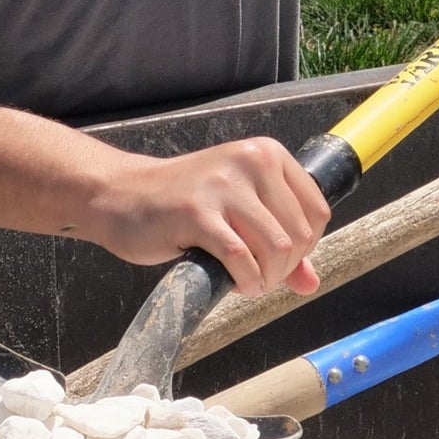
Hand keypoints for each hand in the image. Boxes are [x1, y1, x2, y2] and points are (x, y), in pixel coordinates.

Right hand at [80, 138, 330, 296]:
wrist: (121, 195)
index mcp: (266, 154)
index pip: (317, 211)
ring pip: (277, 248)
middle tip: (258, 276)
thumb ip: (277, 241)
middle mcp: (250, 161)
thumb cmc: (182, 204)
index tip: (279, 260)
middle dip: (284, 269)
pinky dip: (245, 281)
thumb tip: (311, 283)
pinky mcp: (197, 212)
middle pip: (300, 235)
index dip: (306, 248)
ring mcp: (222, 185)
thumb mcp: (238, 210)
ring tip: (246, 280)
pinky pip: (241, 258)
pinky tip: (234, 282)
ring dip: (266, 278)